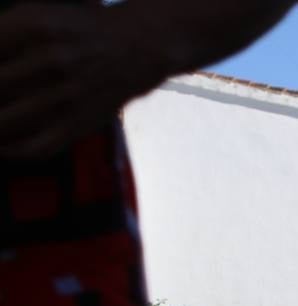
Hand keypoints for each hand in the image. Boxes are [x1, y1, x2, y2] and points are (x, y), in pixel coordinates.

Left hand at [0, 4, 165, 157]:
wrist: (138, 48)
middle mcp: (50, 61)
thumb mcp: (35, 15)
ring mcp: (65, 96)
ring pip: (3, 122)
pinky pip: (33, 147)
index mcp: (34, 26)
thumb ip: (0, 36)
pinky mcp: (78, 123)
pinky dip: (7, 151)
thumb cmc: (77, 29)